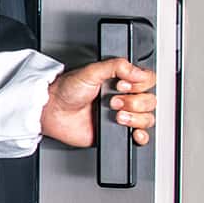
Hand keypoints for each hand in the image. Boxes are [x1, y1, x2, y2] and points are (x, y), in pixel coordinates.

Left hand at [40, 58, 156, 148]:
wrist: (53, 112)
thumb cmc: (65, 91)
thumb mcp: (90, 71)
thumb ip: (115, 66)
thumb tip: (137, 71)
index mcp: (119, 80)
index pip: (147, 80)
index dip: (139, 84)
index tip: (122, 85)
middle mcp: (123, 97)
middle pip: (150, 100)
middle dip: (134, 102)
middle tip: (113, 101)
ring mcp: (122, 115)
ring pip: (147, 118)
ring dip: (135, 117)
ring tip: (115, 115)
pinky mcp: (117, 131)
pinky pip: (141, 136)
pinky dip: (141, 135)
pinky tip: (132, 131)